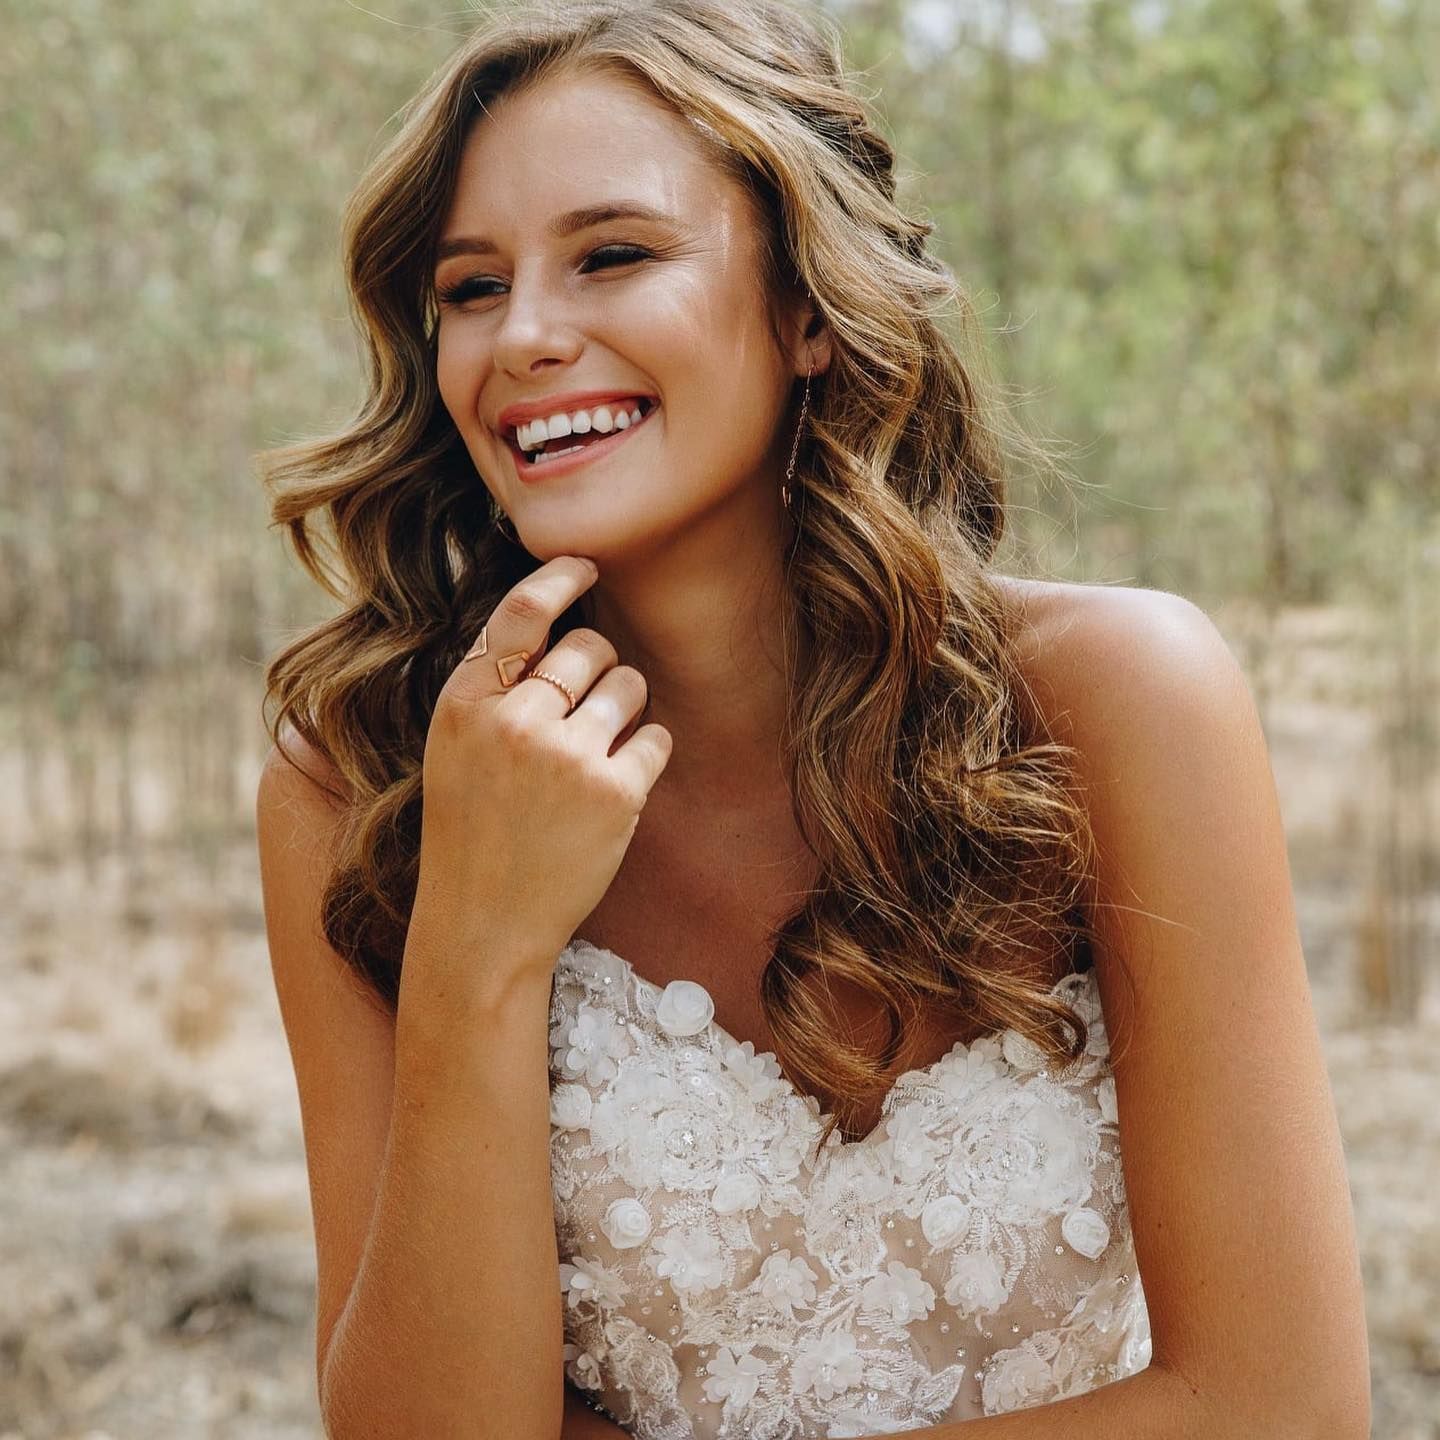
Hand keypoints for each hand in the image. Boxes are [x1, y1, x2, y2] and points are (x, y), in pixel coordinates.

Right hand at [413, 555, 672, 988]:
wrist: (484, 924)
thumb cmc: (472, 832)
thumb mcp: (456, 748)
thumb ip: (494, 687)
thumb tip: (558, 622)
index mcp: (465, 703)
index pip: (521, 612)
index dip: (560, 579)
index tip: (586, 567)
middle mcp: (513, 720)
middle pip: (589, 645)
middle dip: (599, 668)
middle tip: (586, 712)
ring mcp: (565, 756)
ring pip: (630, 683)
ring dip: (626, 707)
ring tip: (596, 752)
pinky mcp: (613, 792)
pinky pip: (656, 735)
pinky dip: (645, 752)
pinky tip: (616, 785)